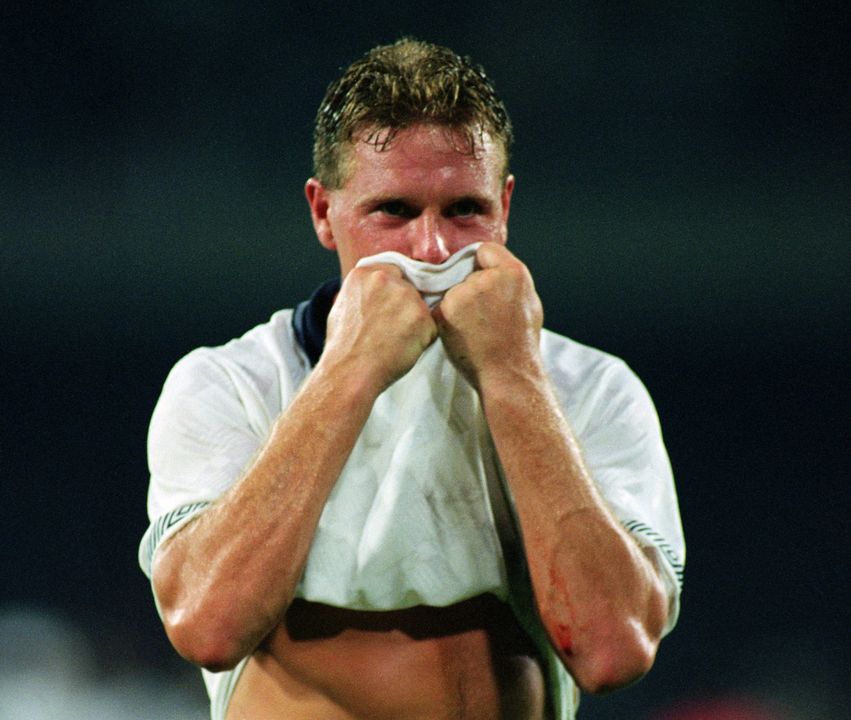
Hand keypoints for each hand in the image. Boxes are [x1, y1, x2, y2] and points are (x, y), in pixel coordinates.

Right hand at [323, 264, 437, 393]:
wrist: (349, 371)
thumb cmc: (343, 346)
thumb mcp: (344, 305)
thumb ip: (365, 292)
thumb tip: (378, 293)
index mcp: (365, 273)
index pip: (394, 272)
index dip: (396, 291)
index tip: (392, 308)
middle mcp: (386, 278)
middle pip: (410, 288)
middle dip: (406, 307)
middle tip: (391, 330)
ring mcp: (406, 296)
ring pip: (421, 308)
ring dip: (415, 324)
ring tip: (394, 342)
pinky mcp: (422, 316)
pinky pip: (431, 328)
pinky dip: (422, 341)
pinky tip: (403, 350)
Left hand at [434, 243, 543, 390]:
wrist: (508, 374)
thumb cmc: (521, 343)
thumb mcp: (528, 302)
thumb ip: (509, 281)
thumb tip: (492, 269)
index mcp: (513, 273)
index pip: (486, 251)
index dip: (483, 265)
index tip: (483, 281)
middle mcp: (487, 279)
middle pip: (467, 271)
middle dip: (470, 287)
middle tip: (481, 313)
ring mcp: (463, 294)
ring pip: (453, 290)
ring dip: (457, 304)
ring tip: (473, 328)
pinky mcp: (445, 311)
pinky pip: (441, 307)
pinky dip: (446, 319)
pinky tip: (461, 334)